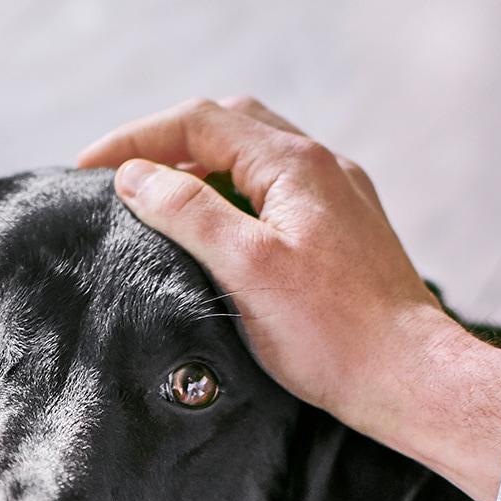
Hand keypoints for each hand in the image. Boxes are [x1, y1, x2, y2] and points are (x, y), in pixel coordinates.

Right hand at [77, 96, 500, 500]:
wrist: (412, 378)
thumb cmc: (334, 336)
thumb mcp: (248, 270)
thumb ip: (189, 214)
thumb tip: (136, 177)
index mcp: (296, 165)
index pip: (200, 122)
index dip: (137, 138)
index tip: (88, 169)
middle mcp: (321, 167)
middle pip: (229, 126)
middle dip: (167, 141)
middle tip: (120, 177)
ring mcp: (337, 197)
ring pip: (253, 157)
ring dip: (199, 167)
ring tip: (156, 203)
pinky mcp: (343, 231)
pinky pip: (275, 191)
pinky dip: (230, 195)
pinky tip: (215, 233)